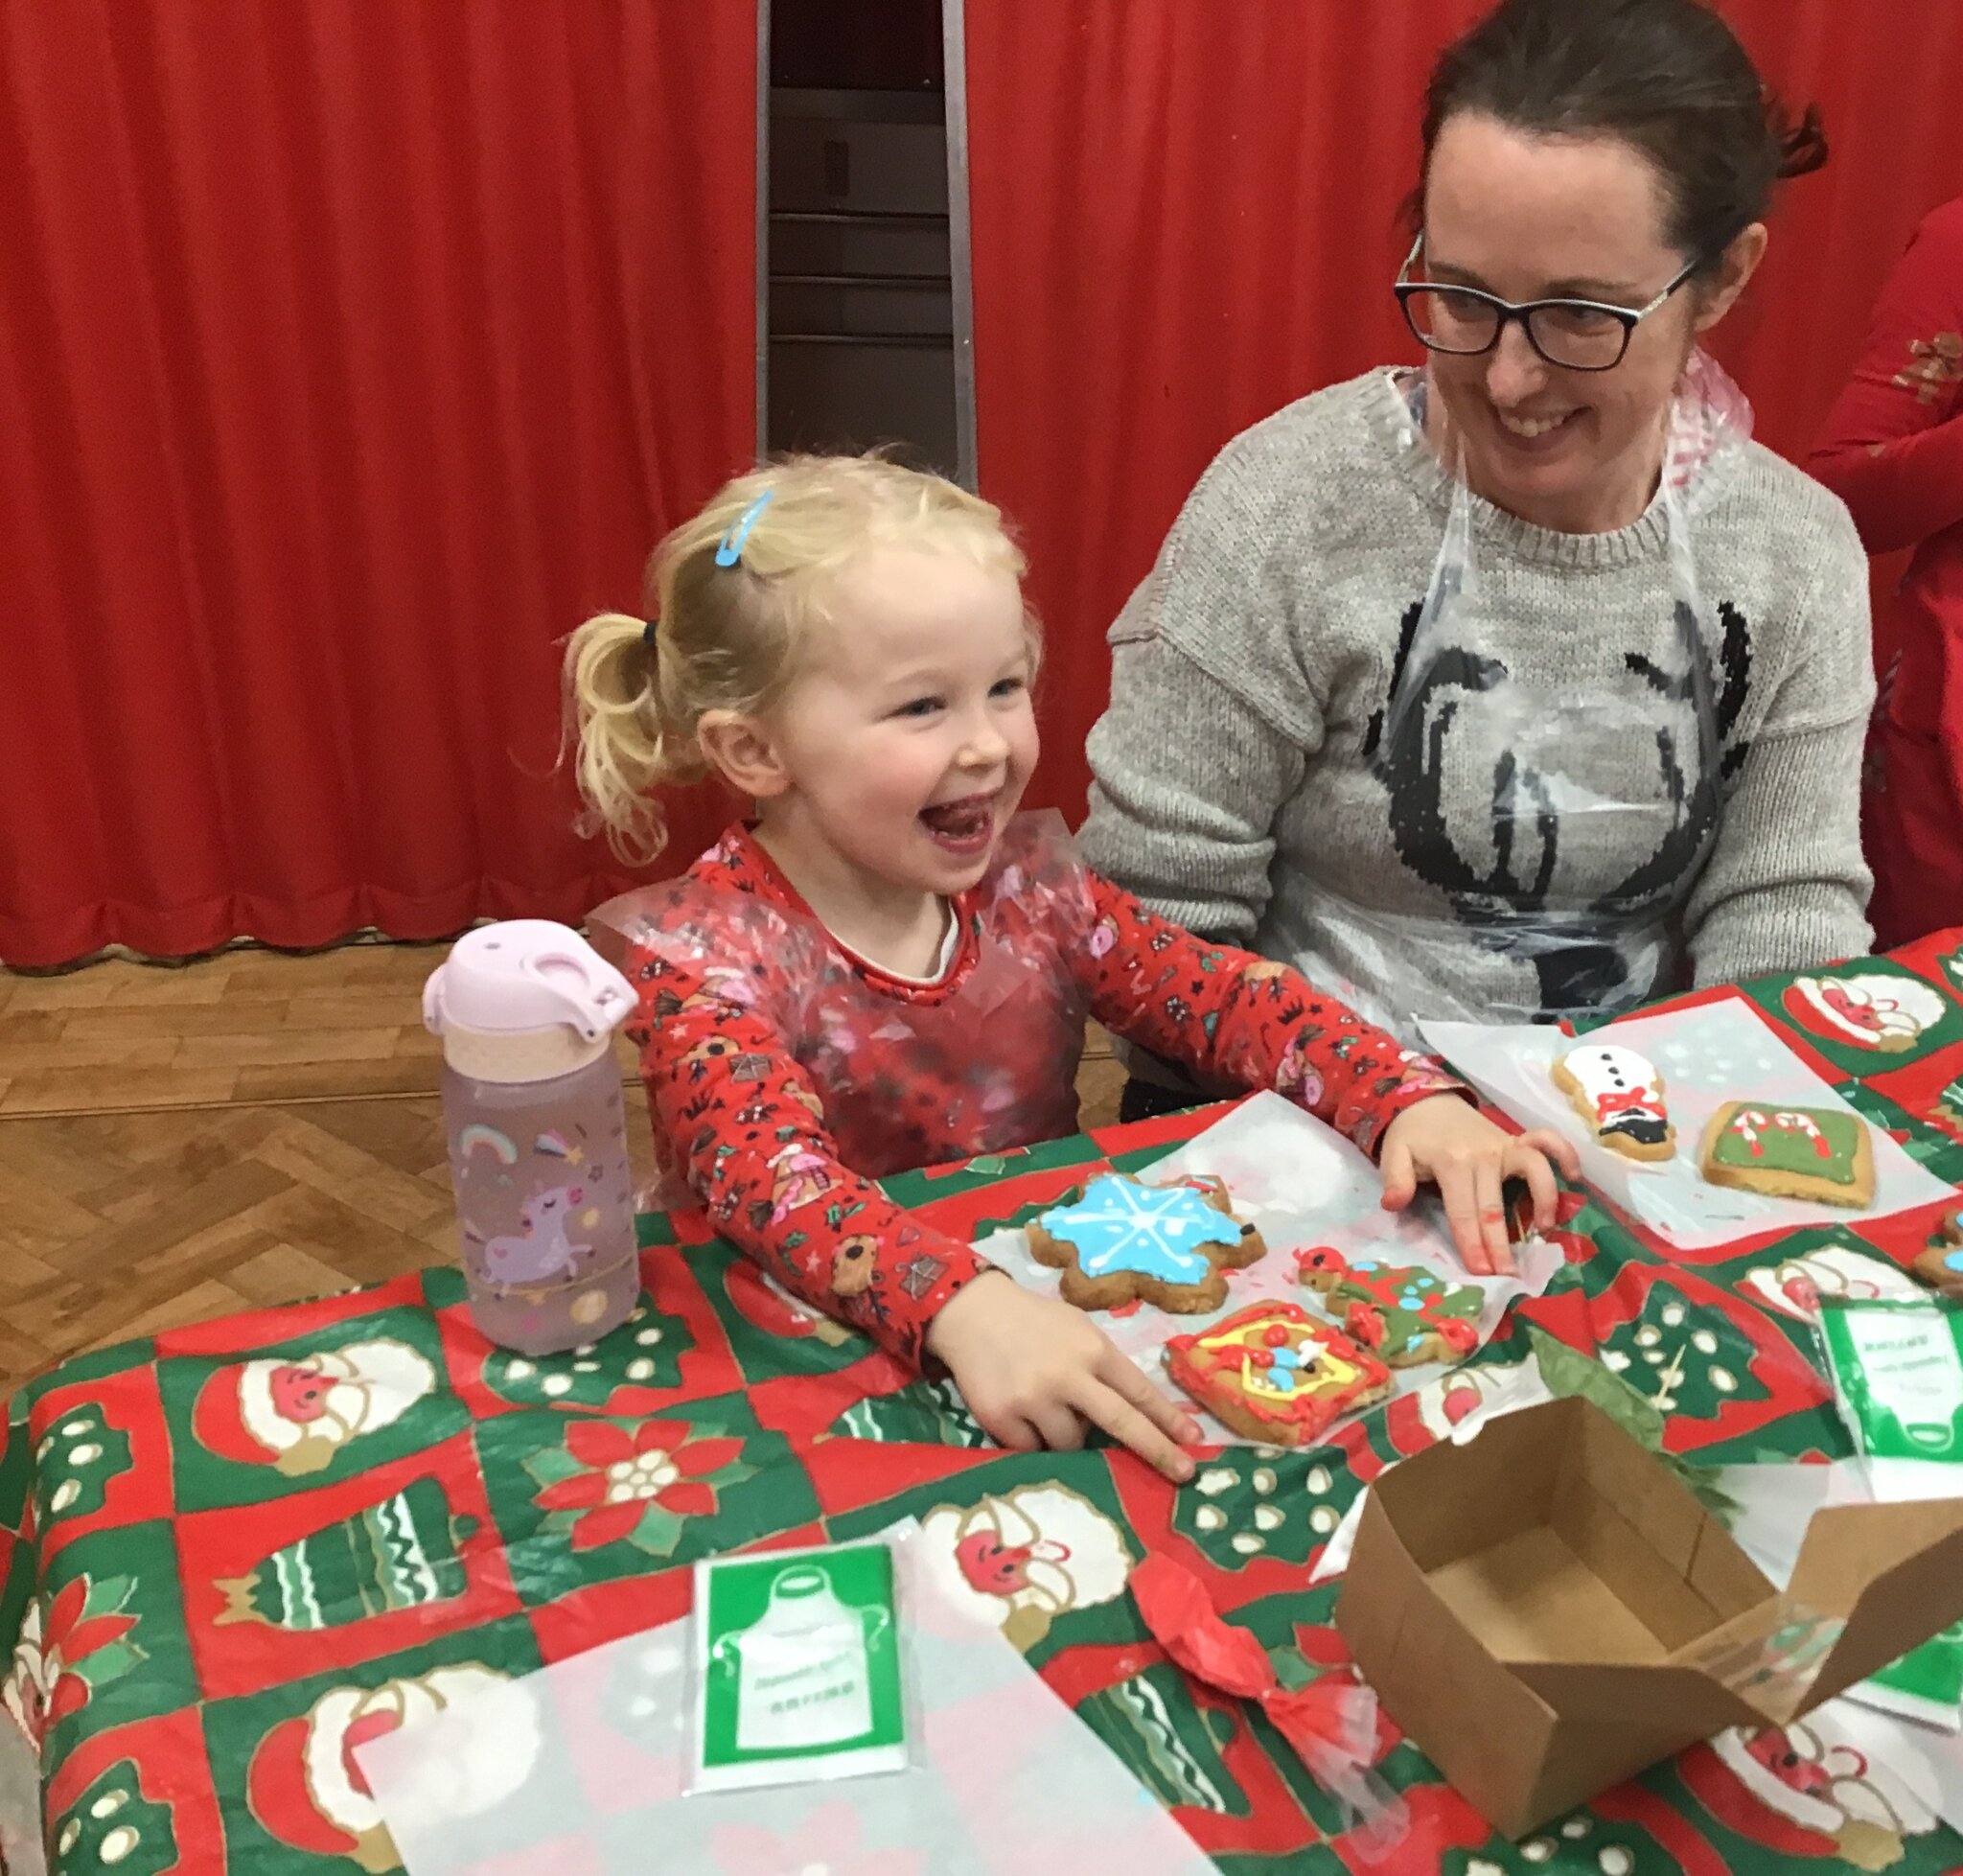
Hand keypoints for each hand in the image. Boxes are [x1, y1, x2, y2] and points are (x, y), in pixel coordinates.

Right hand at [926, 1272, 1199, 1481]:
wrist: (971, 1313)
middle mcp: (1067, 1375)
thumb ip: (1103, 1366)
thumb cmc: (1034, 1322)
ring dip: (1069, 1437)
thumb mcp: (1078, 1330)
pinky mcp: (1002, 1419)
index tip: (1194, 1440)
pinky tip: (1024, 1414)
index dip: (1168, 1418)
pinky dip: (1034, 1440)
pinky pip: (1033, 1450)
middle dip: (1157, 1451)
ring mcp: (1034, 1399)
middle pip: (1121, 1424)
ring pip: (1072, 1445)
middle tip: (1184, 1474)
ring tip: (1049, 1409)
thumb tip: (1135, 1415)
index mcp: (1091, 1349)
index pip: (1139, 1390)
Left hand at [1378, 1095, 1579, 1276]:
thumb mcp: (1393, 1153)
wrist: (1427, 1101)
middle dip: (1500, 1244)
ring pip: (1532, 1173)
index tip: (1481, 1273)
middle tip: (1509, 1276)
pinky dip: (1564, 1154)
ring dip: (1543, 1201)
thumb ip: (1395, 1179)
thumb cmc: (1412, 1135)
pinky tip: (1573, 1177)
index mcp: (1451, 1162)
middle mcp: (1483, 1154)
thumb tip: (1393, 1204)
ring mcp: (1504, 1145)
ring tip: (1543, 1230)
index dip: (1472, 1244)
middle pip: (1494, 1205)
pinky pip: (1547, 1142)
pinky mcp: (1516, 1140)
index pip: (1463, 1212)